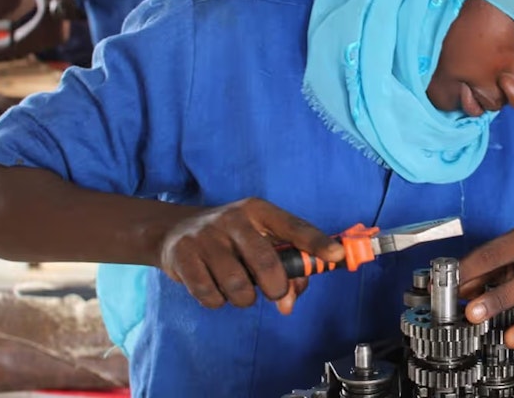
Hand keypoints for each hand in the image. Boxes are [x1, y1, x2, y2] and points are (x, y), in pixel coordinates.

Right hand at [159, 197, 343, 314]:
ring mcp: (206, 236)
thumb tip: (289, 303)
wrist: (174, 231)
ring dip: (244, 299)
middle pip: (267, 262)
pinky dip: (217, 301)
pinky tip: (215, 289)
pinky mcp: (182, 255)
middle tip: (274, 292)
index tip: (338, 256)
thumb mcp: (259, 241)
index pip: (295, 226)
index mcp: (259, 211)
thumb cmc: (231, 239)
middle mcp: (234, 218)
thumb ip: (284, 268)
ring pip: (237, 285)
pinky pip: (209, 294)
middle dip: (276, 288)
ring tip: (240, 290)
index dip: (318, 243)